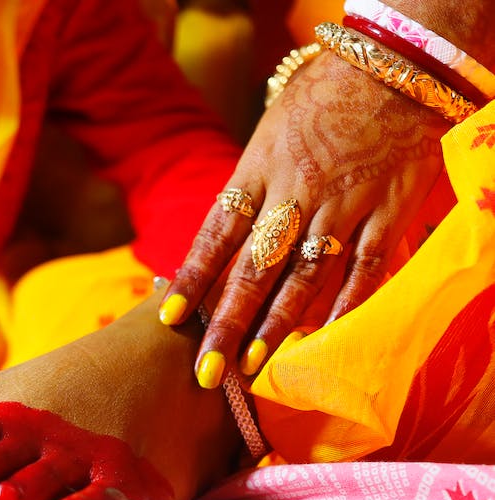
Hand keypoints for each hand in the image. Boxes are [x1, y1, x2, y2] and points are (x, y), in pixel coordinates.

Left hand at [159, 52, 450, 387]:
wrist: (394, 65)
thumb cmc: (322, 96)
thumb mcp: (269, 133)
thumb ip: (250, 185)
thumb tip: (224, 237)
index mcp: (257, 171)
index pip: (216, 234)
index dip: (191, 278)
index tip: (168, 319)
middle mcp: (294, 193)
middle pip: (254, 268)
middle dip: (227, 323)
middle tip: (207, 370)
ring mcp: (343, 204)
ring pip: (304, 276)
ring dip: (278, 324)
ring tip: (255, 364)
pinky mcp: (389, 211)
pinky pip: (367, 267)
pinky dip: (347, 304)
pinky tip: (326, 336)